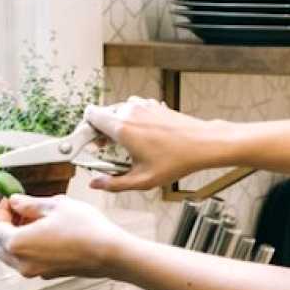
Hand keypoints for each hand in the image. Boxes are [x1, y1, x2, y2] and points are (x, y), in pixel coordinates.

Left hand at [0, 194, 128, 279]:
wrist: (111, 253)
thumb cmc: (87, 231)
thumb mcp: (55, 206)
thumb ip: (29, 204)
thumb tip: (16, 202)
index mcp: (18, 243)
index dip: (1, 211)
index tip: (10, 201)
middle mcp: (23, 262)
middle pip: (1, 245)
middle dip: (7, 226)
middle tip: (21, 210)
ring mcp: (37, 271)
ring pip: (15, 256)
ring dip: (18, 238)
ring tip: (36, 220)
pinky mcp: (50, 274)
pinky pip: (30, 261)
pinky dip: (31, 248)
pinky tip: (47, 233)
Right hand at [85, 96, 224, 191]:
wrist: (202, 144)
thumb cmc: (176, 160)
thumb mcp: (142, 180)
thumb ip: (114, 183)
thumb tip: (95, 184)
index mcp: (122, 127)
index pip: (91, 115)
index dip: (86, 130)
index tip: (90, 144)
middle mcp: (130, 111)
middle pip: (103, 115)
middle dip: (101, 131)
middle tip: (106, 149)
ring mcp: (143, 105)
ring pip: (119, 111)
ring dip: (118, 125)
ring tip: (125, 144)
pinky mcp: (154, 105)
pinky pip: (134, 109)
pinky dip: (132, 120)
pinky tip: (142, 137)